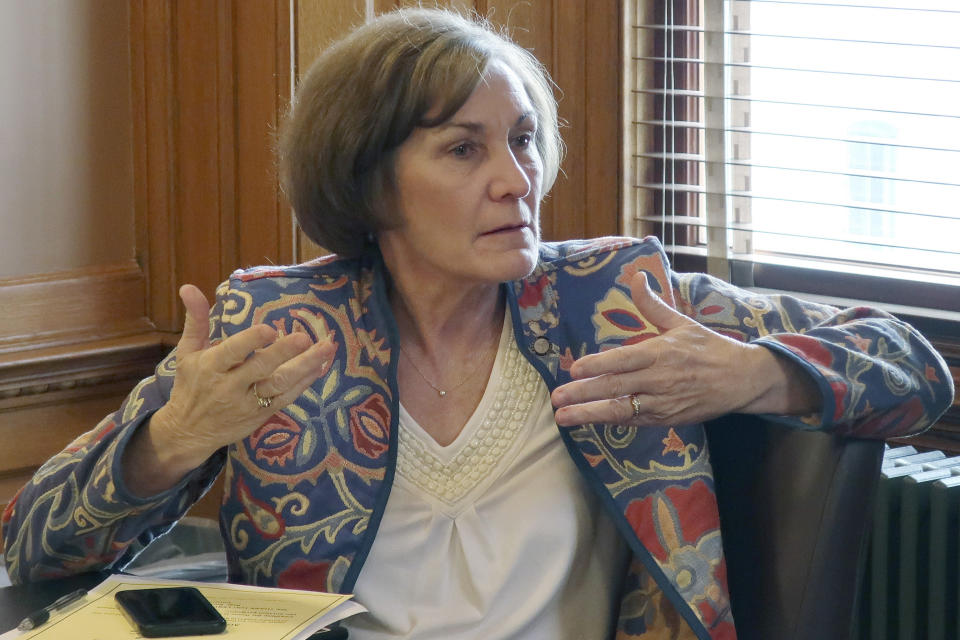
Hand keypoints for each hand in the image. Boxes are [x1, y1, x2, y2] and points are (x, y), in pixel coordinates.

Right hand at [123, 284, 333, 495]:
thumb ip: (196, 320)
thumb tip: (189, 287)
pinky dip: (304, 383)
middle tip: (305, 338)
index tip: (268, 329)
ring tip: (326, 349)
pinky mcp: (262, 414)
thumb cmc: (191, 385)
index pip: (232, 352)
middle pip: (261, 369)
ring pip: (279, 385)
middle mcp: (230, 386)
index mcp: (211, 367)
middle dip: (284, 353)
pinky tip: (319, 367)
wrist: (189, 431)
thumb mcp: (188, 352)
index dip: (250, 342)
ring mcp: (248, 402)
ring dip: (305, 367)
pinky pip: (286, 398)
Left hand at [550, 272, 818, 427]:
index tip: (574, 370)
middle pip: (616, 388)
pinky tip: (590, 421)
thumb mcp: (682, 322)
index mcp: (661, 352)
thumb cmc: (709, 348)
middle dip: (584, 394)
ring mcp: (663, 402)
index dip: (597, 366)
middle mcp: (660, 379)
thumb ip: (652, 304)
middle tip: (556, 397)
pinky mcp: (667, 418)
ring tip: (563, 417)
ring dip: (590, 414)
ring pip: (622, 410)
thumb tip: (637, 275)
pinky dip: (612, 421)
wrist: (743, 379)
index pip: (623, 360)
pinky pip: (635, 420)